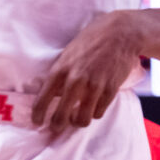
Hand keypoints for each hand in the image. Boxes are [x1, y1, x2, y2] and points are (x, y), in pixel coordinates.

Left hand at [31, 9, 142, 134]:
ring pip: (82, 119)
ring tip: (79, 116)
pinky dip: (96, 112)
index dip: (38, 115)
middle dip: (58, 125)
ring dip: (79, 121)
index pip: (42, 100)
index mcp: (61, 70)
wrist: (121, 32)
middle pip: (61, 117)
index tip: (38, 122)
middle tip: (58, 126)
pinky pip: (99, 112)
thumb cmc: (92, 40)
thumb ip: (60, 73)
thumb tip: (52, 94)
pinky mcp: (111, 89)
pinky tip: (95, 105)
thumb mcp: (69, 53)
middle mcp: (76, 80)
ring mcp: (94, 86)